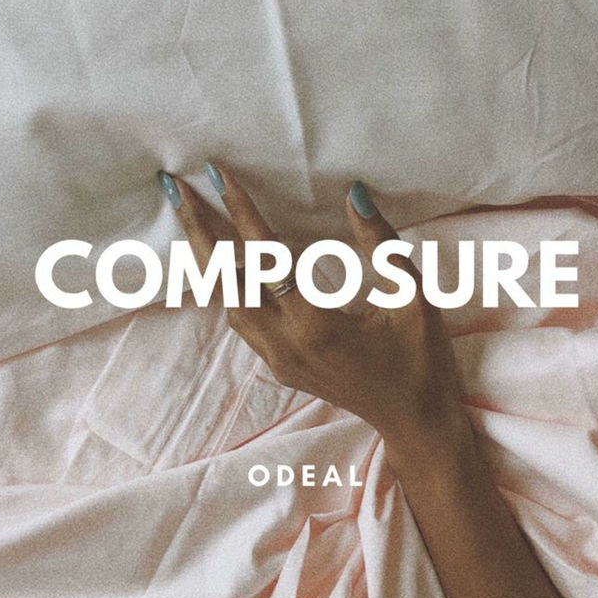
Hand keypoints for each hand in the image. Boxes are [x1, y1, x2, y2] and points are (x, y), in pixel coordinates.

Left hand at [162, 164, 472, 461]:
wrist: (415, 423)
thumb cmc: (422, 360)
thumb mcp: (412, 296)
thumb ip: (381, 244)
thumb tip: (354, 193)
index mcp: (316, 324)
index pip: (265, 257)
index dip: (241, 211)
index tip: (218, 174)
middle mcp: (285, 343)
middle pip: (226, 279)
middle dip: (199, 229)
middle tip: (175, 187)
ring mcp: (278, 360)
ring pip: (226, 302)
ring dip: (206, 258)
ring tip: (189, 216)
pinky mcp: (280, 368)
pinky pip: (241, 323)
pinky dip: (225, 288)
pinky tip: (219, 264)